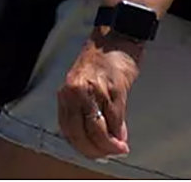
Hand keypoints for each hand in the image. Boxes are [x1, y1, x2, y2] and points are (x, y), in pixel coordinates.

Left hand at [56, 29, 141, 161]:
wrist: (117, 35)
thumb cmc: (102, 59)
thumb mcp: (86, 83)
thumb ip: (90, 109)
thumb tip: (104, 136)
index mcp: (67, 91)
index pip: (68, 128)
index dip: (81, 145)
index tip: (93, 153)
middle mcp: (76, 92)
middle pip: (81, 133)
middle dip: (95, 150)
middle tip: (108, 155)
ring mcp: (95, 91)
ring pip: (98, 130)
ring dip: (110, 145)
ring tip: (119, 149)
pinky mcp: (114, 90)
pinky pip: (115, 119)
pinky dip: (119, 132)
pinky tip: (123, 138)